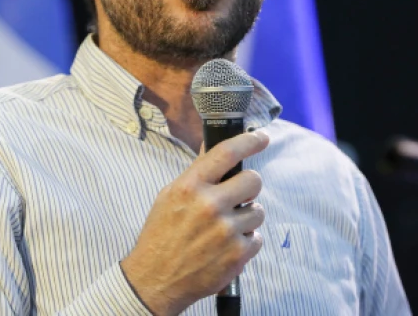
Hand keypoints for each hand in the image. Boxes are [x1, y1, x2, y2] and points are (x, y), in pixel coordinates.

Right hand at [120, 130, 269, 315]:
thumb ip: (196, 174)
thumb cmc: (161, 235)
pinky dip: (245, 242)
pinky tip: (226, 246)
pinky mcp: (237, 254)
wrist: (155, 279)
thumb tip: (214, 150)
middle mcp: (209, 205)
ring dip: (247, 217)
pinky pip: (257, 238)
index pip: (226, 152)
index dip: (249, 141)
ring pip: (258, 211)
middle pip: (253, 180)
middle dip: (248, 186)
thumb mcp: (170, 196)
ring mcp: (225, 231)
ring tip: (227, 227)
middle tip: (238, 196)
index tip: (262, 138)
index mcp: (190, 186)